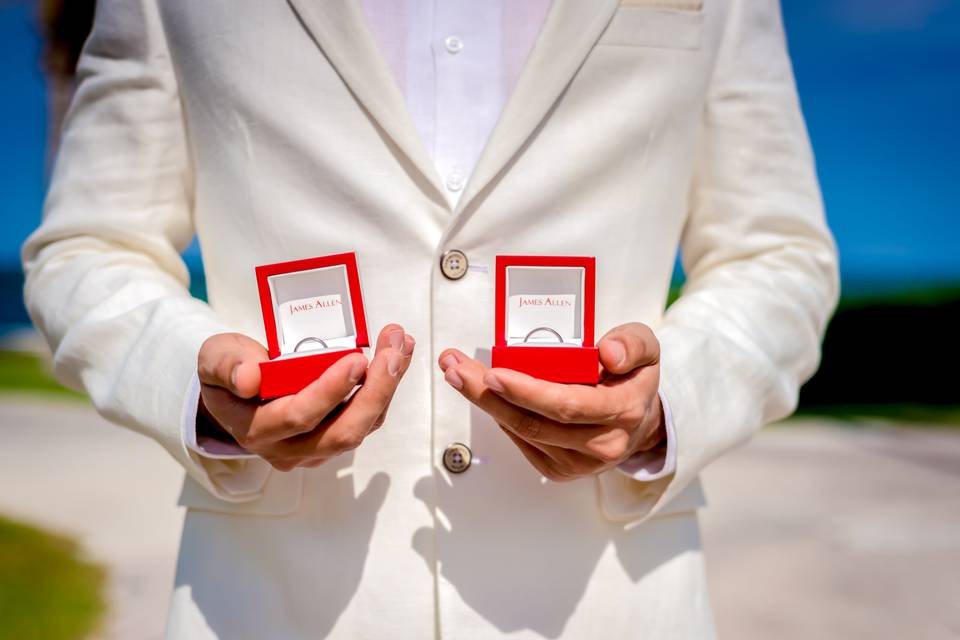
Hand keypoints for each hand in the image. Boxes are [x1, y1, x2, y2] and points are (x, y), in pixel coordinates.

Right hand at [197, 324, 414, 470]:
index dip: (330, 391)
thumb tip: (248, 378)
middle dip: (375, 392)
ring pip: (361, 428)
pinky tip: (396, 356)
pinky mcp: (335, 438)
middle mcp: (287, 448)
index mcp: (255, 428)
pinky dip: (385, 387)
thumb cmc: (229, 371)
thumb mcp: (215, 358)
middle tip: (394, 352)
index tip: (356, 358)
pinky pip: (367, 420)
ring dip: (387, 387)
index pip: (298, 416)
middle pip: (342, 433)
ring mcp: (314, 449)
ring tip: (400, 345)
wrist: (236, 391)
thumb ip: (227, 365)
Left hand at [437, 323, 665, 480]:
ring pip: (522, 432)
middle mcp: (601, 444)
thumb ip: (632, 344)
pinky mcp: (559, 470)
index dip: (526, 392)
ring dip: (485, 402)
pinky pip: (521, 441)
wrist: (640, 421)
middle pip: (533, 422)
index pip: (567, 404)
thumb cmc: (633, 380)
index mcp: (622, 412)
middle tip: (457, 369)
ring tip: (459, 373)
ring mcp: (578, 463)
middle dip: (488, 394)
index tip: (494, 373)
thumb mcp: (646, 349)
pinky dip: (500, 415)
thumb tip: (608, 352)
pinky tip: (484, 393)